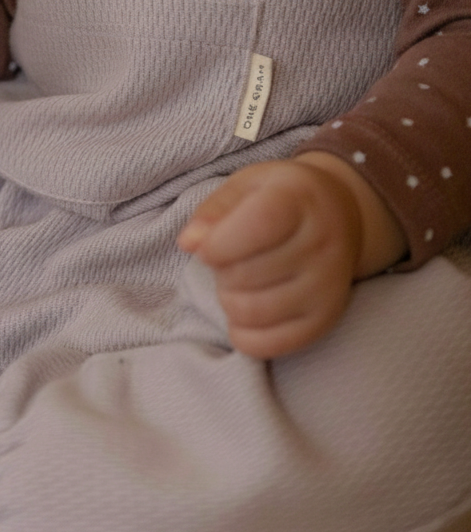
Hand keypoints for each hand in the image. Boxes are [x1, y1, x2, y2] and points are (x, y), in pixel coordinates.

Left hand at [177, 154, 405, 358]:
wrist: (342, 216)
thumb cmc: (282, 198)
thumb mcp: (245, 186)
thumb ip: (213, 211)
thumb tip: (189, 243)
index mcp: (299, 201)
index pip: (257, 227)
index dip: (218, 243)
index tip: (206, 246)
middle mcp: (320, 245)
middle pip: (244, 274)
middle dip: (219, 270)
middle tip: (228, 259)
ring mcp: (326, 287)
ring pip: (251, 312)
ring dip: (228, 299)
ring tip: (238, 280)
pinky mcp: (324, 320)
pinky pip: (267, 345)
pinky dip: (242, 333)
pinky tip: (244, 310)